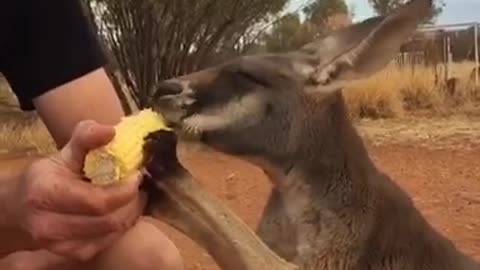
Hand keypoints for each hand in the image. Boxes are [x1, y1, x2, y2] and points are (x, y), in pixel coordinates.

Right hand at [7, 120, 145, 260]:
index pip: (98, 201)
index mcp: (46, 193)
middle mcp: (48, 225)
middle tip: (139, 186)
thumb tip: (110, 131)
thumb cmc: (52, 173)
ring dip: (129, 213)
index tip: (136, 175)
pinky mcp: (71, 254)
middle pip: (108, 220)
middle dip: (131, 201)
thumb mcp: (67, 150)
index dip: (125, 189)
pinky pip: (107, 243)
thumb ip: (87, 137)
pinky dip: (120, 226)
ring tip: (133, 196)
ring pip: (111, 233)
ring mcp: (59, 244)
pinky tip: (122, 211)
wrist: (25, 204)